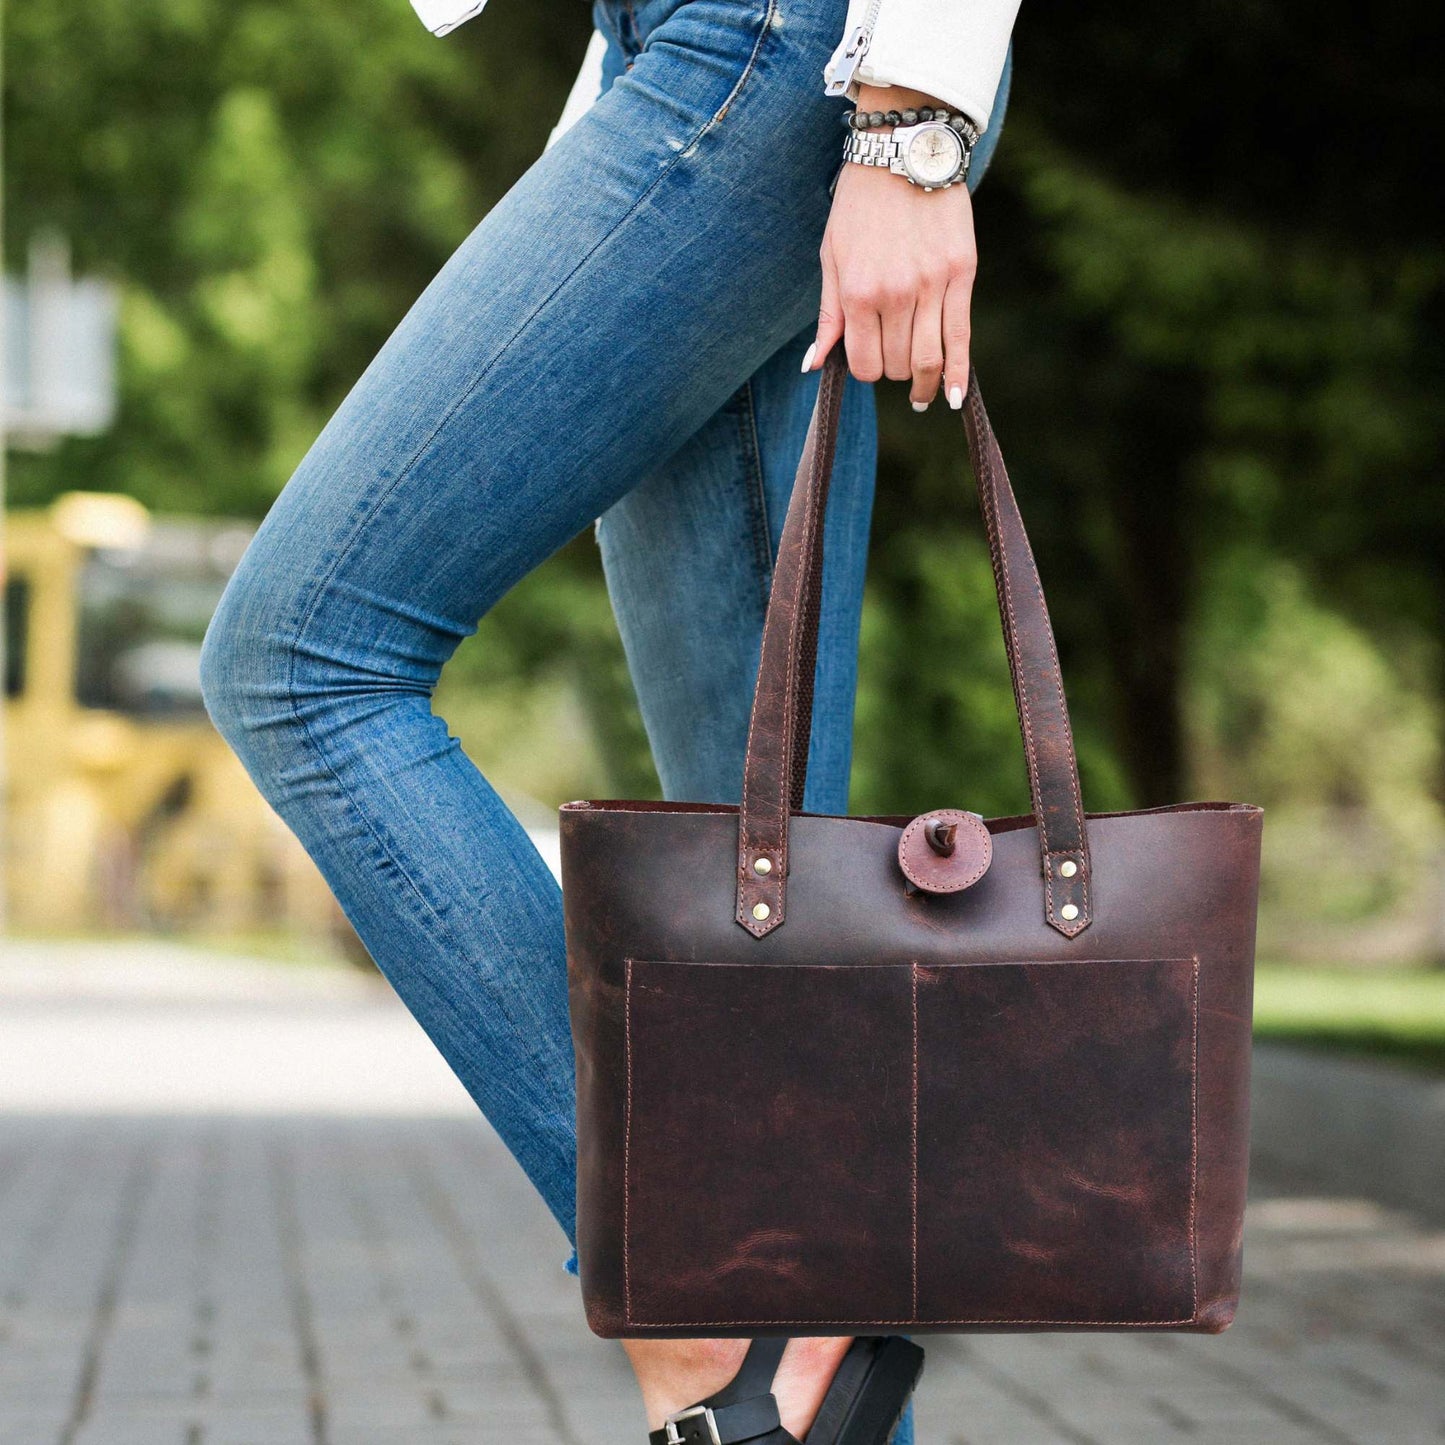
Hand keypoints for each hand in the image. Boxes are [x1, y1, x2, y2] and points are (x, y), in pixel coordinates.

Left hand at [804, 86, 976, 410]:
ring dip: (921, 380)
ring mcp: (931, 286)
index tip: (869, 360)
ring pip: (927, 359)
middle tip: (894, 358)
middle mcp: (894, 294)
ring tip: (919, 390)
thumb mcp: (831, 256)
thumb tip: (815, 365)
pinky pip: (961, 337)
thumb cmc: (860, 205)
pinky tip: (953, 396)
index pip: (864, 364)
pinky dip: (957, 374)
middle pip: (897, 365)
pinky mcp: (961, 273)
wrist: (903, 151)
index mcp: (857, 293)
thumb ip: (828, 315)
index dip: (866, 370)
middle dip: (893, 370)